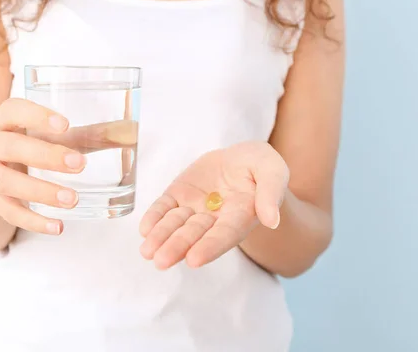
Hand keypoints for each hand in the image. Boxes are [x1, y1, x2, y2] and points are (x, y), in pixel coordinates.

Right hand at [0, 98, 135, 234]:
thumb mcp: (54, 138)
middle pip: (8, 146)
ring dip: (40, 191)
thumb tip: (129, 132)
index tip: (65, 125)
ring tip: (72, 199)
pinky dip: (34, 221)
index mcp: (4, 120)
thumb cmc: (31, 148)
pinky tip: (58, 227)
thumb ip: (87, 135)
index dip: (36, 116)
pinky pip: (8, 213)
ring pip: (5, 182)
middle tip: (80, 164)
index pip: (13, 110)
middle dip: (45, 156)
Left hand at [139, 141, 288, 269]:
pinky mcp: (178, 195)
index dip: (210, 247)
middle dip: (178, 246)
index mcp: (241, 215)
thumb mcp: (272, 169)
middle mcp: (215, 217)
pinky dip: (154, 218)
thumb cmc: (259, 165)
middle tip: (161, 261)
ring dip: (161, 237)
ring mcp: (195, 207)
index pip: (225, 234)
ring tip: (147, 252)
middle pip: (196, 234)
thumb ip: (271, 192)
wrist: (239, 157)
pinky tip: (145, 230)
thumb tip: (271, 219)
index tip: (194, 259)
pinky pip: (164, 208)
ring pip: (176, 224)